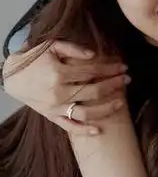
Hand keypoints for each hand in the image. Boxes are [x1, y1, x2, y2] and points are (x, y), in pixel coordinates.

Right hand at [3, 40, 128, 134]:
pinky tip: (99, 130)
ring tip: (121, 102)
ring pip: (86, 113)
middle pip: (94, 92)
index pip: (92, 72)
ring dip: (106, 109)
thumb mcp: (51, 46)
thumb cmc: (34, 57)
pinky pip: (69, 127)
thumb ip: (73, 49)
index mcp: (59, 74)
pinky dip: (84, 131)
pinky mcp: (51, 116)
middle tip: (128, 79)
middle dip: (114, 85)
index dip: (110, 69)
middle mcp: (59, 94)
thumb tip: (94, 55)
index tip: (123, 66)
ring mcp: (55, 108)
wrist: (11, 75)